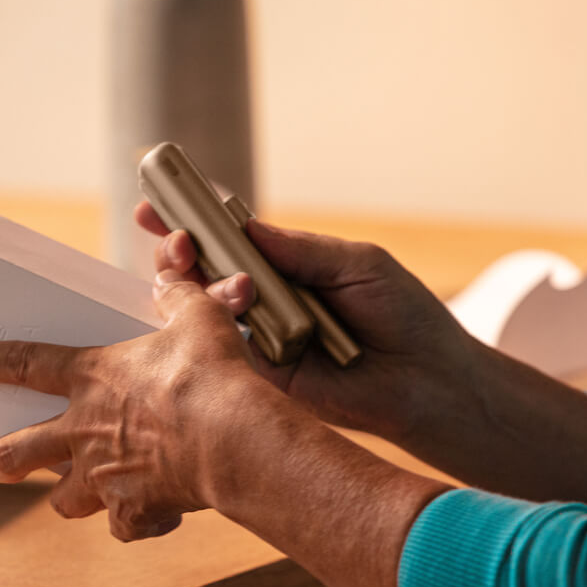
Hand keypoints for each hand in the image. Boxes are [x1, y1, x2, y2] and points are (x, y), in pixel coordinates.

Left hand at [0, 274, 273, 541]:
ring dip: (68, 497)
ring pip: (64, 500)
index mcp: (92, 377)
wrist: (234, 440)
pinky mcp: (135, 512)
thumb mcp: (197, 318)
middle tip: (1, 462)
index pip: (23, 363)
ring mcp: (104, 477)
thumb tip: (169, 279)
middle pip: (20, 451)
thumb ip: (176, 297)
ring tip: (80, 494)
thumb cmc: (212, 375)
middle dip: (5, 458)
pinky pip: (124, 525)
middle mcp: (84, 431)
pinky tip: (153, 515)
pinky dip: (136, 521)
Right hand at [135, 201, 477, 444]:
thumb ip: (300, 250)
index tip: (156, 204)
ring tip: (211, 273)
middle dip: (178, 251)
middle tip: (176, 241)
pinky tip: (221, 307)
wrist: (429, 381)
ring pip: (201, 307)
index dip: (191, 222)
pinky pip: (222, 349)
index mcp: (287, 267)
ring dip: (193, 283)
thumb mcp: (357, 265)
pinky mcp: (261, 375)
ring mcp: (259, 338)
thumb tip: (245, 228)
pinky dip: (212, 326)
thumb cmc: (404, 316)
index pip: (230, 239)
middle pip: (202, 271)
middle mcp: (265, 300)